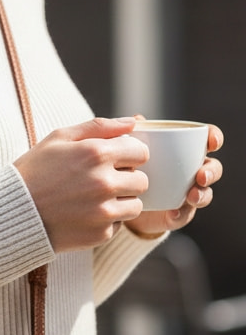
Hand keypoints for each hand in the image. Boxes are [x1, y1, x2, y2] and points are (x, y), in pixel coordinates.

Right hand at [14, 117, 150, 252]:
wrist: (9, 213)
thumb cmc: (33, 172)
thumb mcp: (58, 139)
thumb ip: (98, 126)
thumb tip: (134, 120)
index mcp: (96, 153)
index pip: (140, 152)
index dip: (128, 155)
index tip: (113, 161)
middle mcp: (104, 182)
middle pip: (141, 180)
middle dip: (126, 180)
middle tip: (99, 183)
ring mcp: (103, 211)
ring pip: (135, 206)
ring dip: (120, 202)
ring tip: (91, 201)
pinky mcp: (100, 234)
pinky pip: (118, 226)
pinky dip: (104, 222)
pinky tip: (81, 216)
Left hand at [124, 123, 223, 237]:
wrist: (119, 201)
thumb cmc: (129, 168)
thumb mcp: (130, 151)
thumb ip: (137, 135)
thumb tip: (136, 120)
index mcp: (185, 152)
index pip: (207, 141)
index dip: (214, 138)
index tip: (212, 142)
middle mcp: (191, 171)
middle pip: (213, 168)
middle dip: (211, 171)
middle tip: (200, 176)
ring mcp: (187, 193)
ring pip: (205, 192)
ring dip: (202, 194)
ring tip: (191, 196)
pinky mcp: (178, 213)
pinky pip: (185, 214)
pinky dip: (181, 213)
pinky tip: (173, 212)